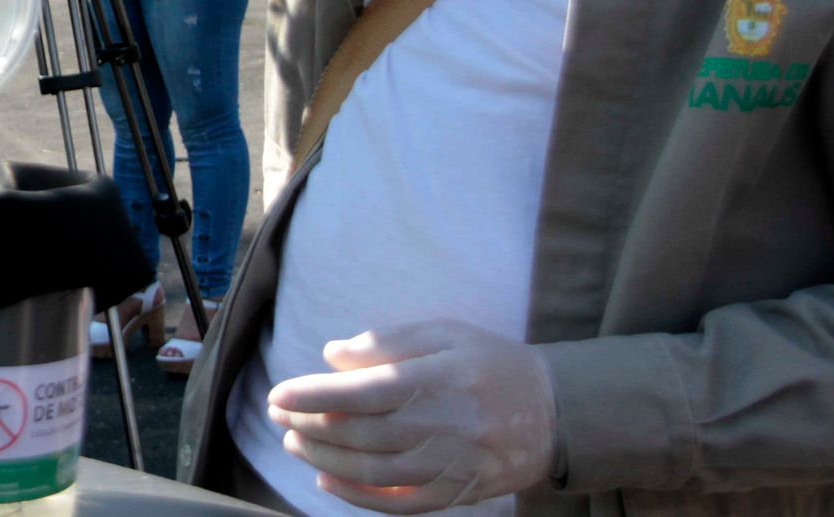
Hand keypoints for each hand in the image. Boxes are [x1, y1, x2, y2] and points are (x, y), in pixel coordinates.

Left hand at [266, 320, 556, 513]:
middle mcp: (445, 425)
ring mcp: (452, 465)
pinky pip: (399, 503)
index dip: (315, 395)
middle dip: (310, 425)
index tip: (280, 394)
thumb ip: (387, 342)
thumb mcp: (445, 333)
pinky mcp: (457, 494)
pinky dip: (357, 497)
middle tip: (278, 415)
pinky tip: (326, 480)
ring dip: (324, 460)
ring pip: (372, 471)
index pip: (364, 391)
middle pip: (362, 433)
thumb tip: (332, 355)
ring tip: (293, 442)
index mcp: (439, 379)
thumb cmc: (491, 362)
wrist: (555, 412)